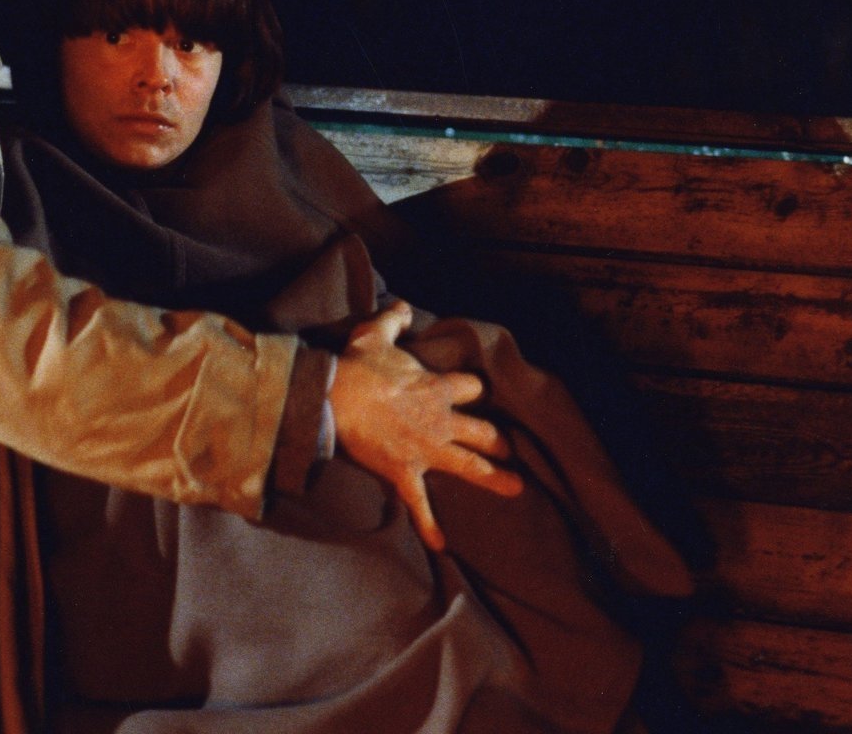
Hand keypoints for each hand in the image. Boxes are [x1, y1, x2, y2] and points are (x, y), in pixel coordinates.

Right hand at [330, 301, 522, 550]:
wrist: (335, 398)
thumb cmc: (357, 366)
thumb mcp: (375, 335)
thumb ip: (394, 320)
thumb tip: (402, 306)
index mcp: (437, 388)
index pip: (471, 388)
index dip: (473, 391)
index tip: (475, 394)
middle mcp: (440, 421)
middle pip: (483, 430)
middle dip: (500, 440)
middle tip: (510, 448)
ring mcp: (425, 449)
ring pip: (470, 465)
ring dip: (495, 477)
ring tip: (516, 488)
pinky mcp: (404, 472)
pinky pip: (420, 503)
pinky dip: (430, 525)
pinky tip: (442, 544)